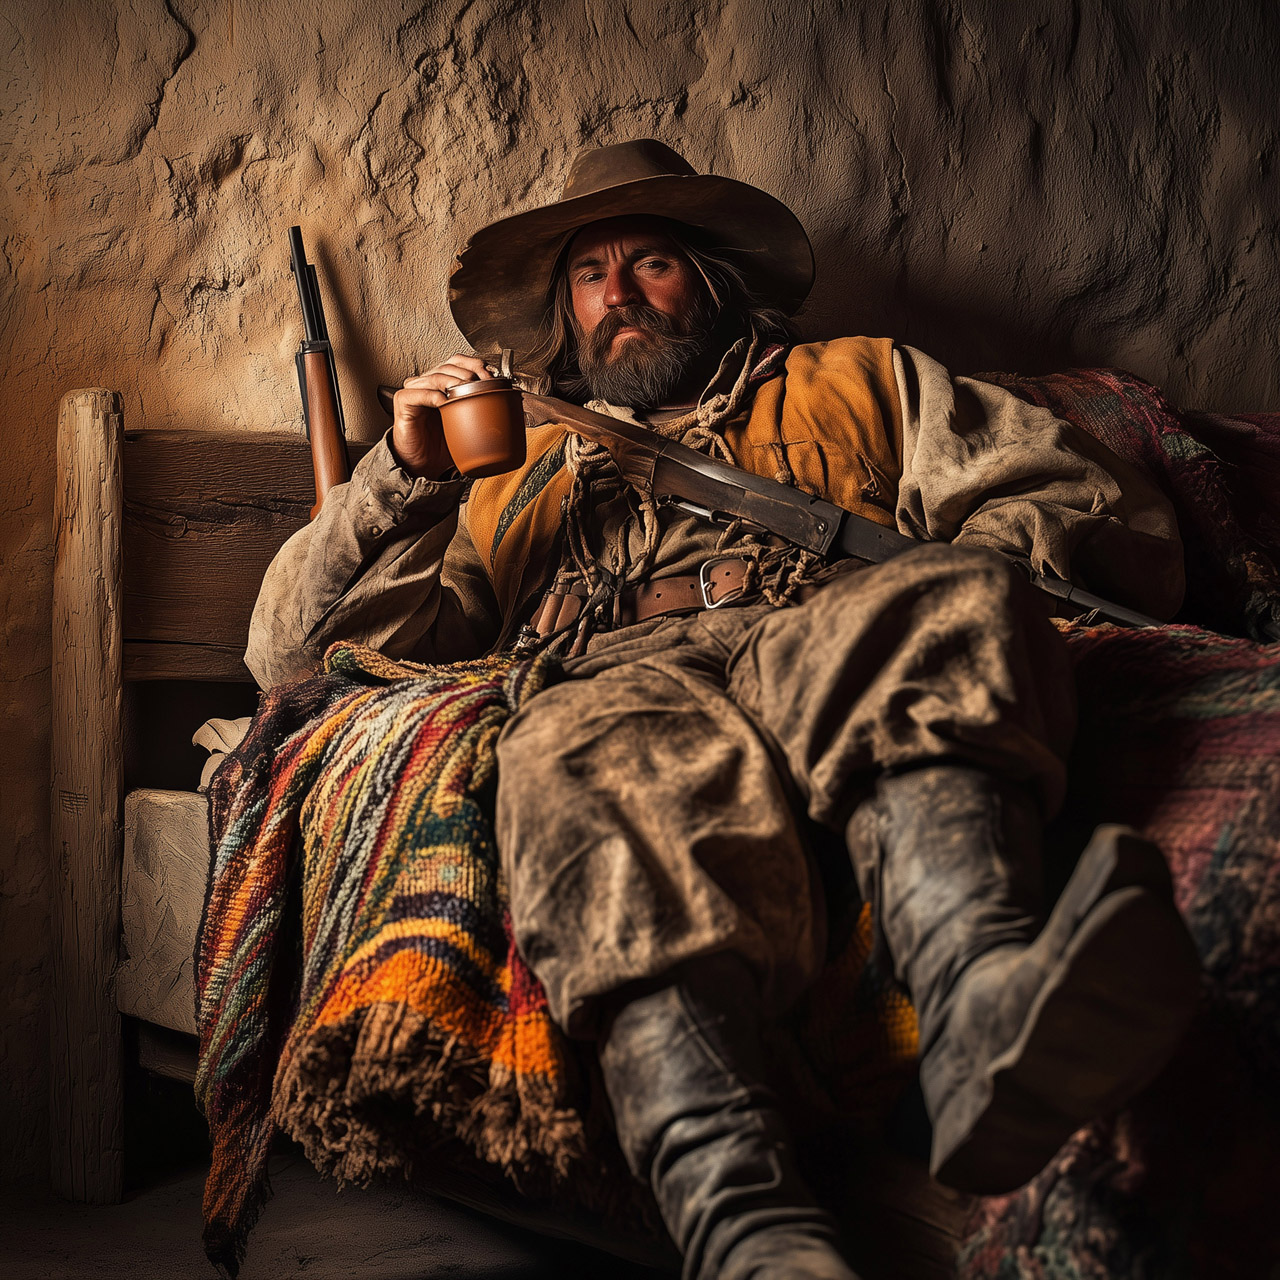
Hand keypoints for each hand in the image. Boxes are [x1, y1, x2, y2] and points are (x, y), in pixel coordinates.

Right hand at [391, 353, 490, 478]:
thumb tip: (517, 411)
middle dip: (467, 372)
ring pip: (433, 376)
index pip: (457, 362)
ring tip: (464, 389)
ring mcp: (414, 392)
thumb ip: (486, 414)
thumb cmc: (443, 446)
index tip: (490, 375)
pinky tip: (443, 402)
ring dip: (452, 380)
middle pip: (447, 365)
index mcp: (444, 385)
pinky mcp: (403, 403)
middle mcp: (428, 384)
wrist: (424, 466)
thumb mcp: (470, 427)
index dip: (474, 364)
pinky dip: (431, 395)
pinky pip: (416, 393)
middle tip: (480, 383)